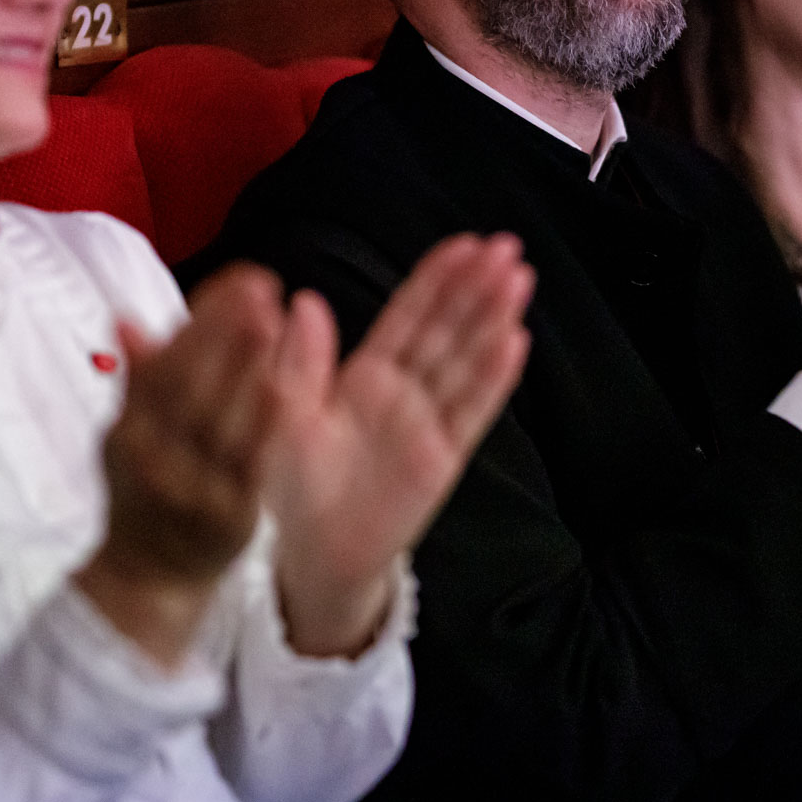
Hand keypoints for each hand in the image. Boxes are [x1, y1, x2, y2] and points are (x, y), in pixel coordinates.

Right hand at [78, 265, 292, 666]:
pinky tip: (283, 389)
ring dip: (244, 367)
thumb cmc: (144, 491)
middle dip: (222, 332)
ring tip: (271, 319)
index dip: (200, 319)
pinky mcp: (229, 516)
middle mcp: (154, 456)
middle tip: (257, 285)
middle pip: (188, 385)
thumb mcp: (130, 435)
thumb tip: (126, 319)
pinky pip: (247, 464)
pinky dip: (261, 426)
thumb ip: (139, 380)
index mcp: (129, 430)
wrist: (150, 577)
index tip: (237, 278)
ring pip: (218, 420)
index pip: (163, 363)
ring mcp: (191, 487)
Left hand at [264, 234, 532, 656]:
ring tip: (519, 280)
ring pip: (465, 362)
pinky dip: (493, 378)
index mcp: (365, 375)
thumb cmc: (292, 486)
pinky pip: (470, 412)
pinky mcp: (441, 459)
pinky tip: (515, 342)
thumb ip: (299, 361)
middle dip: (476, 288)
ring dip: (493, 321)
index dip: (436, 280)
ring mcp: (426, 424)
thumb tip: (305, 300)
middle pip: (447, 331)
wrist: (311, 557)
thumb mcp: (282, 415)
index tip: (465, 244)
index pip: (407, 316)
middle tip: (507, 248)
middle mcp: (402, 393)